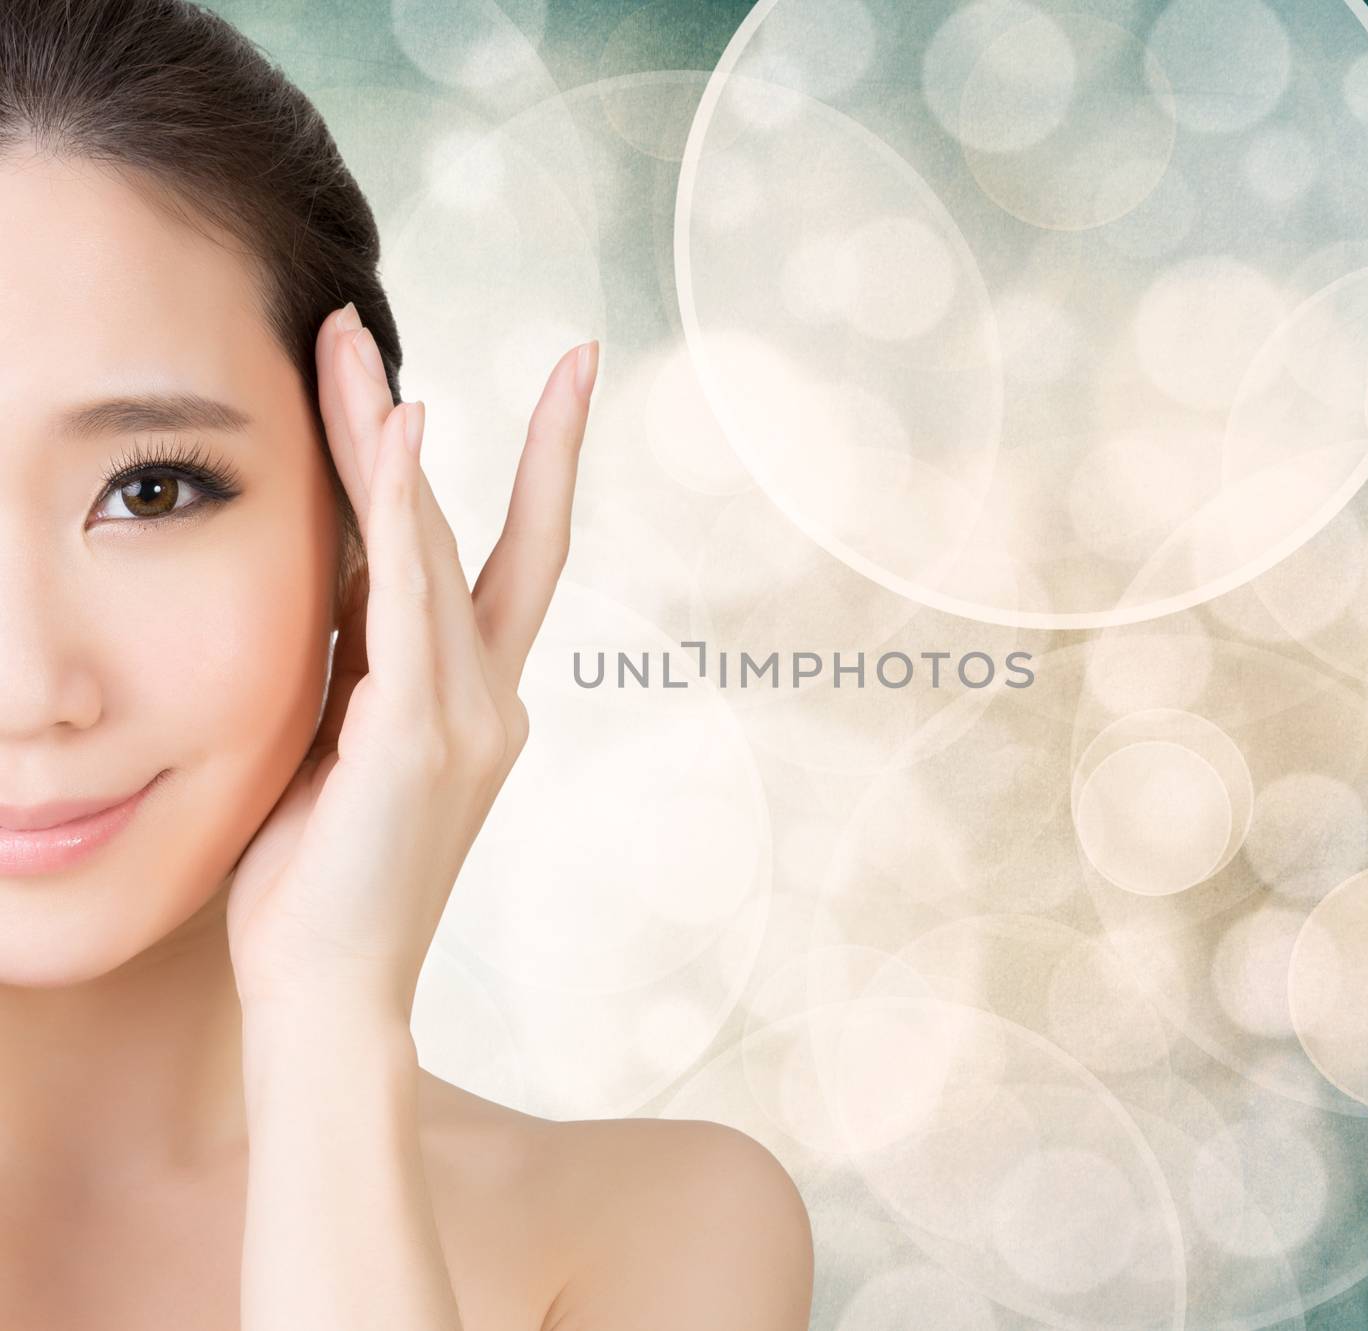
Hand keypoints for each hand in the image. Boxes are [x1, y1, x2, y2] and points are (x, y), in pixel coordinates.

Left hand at [225, 303, 596, 1019]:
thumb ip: (359, 656)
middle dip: (442, 427)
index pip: (510, 561)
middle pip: (475, 532)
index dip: (537, 467)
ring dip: (391, 439)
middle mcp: (493, 699)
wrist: (329, 994)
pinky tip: (398, 433)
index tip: (557, 386)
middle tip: (417, 329)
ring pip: (441, 547)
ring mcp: (468, 718)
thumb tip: (343, 568)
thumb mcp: (340, 743)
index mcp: (476, 703)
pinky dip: (403, 512)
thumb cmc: (320, 881)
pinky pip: (411, 603)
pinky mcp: (420, 739)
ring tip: (351, 345)